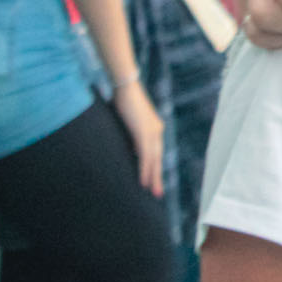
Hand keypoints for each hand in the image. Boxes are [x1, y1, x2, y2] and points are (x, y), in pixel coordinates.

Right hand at [113, 80, 165, 196]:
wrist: (126, 87)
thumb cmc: (123, 100)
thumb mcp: (127, 121)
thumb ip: (128, 133)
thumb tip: (123, 144)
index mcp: (154, 128)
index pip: (156, 152)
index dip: (155, 167)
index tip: (153, 181)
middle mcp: (157, 131)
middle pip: (158, 159)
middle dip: (157, 177)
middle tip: (157, 193)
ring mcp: (152, 132)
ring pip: (154, 160)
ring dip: (152, 177)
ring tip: (151, 191)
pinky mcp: (144, 133)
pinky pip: (146, 156)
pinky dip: (145, 169)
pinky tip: (144, 180)